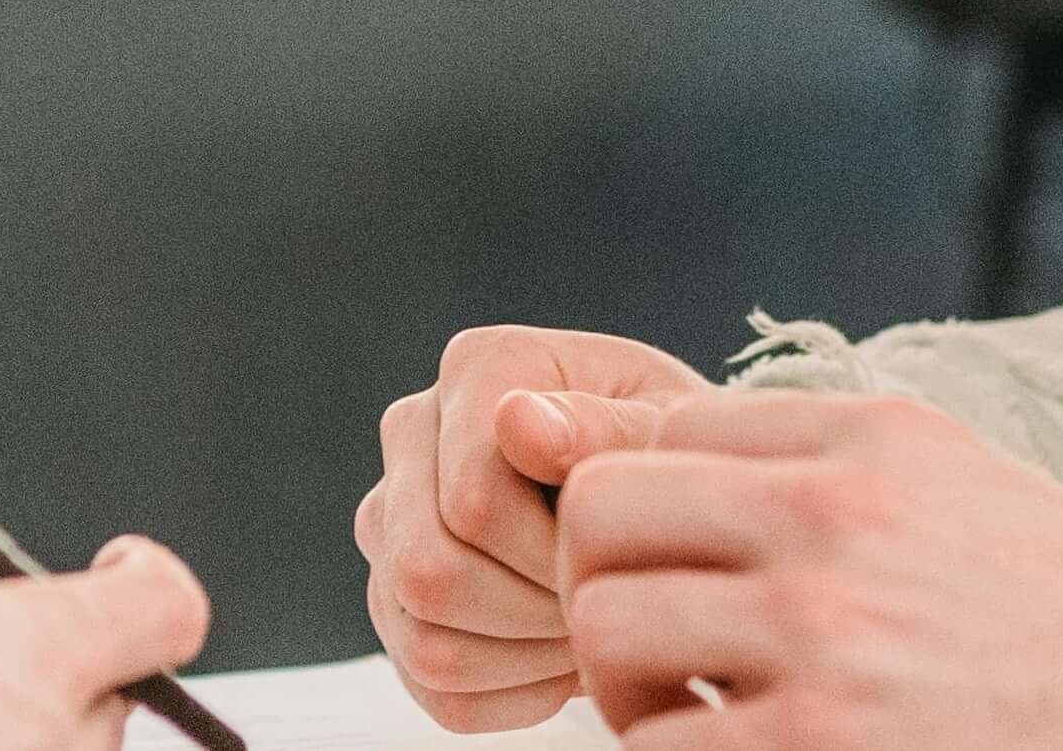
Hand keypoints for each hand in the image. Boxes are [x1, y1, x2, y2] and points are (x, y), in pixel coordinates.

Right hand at [350, 325, 712, 728]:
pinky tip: (563, 654)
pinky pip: (436, 690)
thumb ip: (605, 429)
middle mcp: (413, 431)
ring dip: (528, 657)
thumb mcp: (670, 431)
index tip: (619, 552)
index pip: (472, 500)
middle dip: (535, 609)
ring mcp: (392, 519)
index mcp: (478, 368)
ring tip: (589, 622)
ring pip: (427, 638)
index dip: (554, 552)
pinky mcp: (395, 599)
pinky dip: (515, 695)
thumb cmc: (669, 457)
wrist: (662, 501)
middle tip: (604, 597)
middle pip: (430, 572)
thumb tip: (516, 420)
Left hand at [523, 388, 1062, 750]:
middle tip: (661, 657)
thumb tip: (676, 477)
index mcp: (870, 439)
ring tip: (699, 724)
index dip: (650, 513)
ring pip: (604, 636)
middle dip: (606, 589)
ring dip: (630, 693)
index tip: (682, 576)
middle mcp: (834, 518)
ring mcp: (825, 638)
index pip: (661, 433)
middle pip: (599, 516)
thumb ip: (832, 469)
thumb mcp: (963, 486)